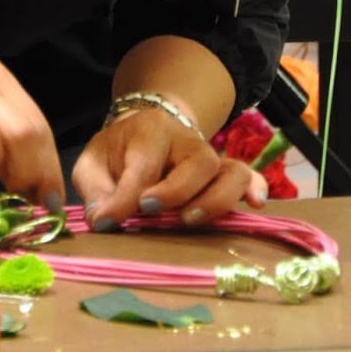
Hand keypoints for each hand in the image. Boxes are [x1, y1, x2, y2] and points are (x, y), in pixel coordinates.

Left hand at [72, 107, 266, 229]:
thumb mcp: (94, 163)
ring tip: (190, 220)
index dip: (126, 196)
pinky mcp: (225, 171)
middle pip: (198, 162)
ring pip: (229, 171)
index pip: (143, 164)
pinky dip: (255, 188)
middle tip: (150, 210)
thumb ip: (96, 190)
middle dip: (176, 191)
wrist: (145, 129)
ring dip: (215, 199)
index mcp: (150, 130)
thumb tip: (103, 222)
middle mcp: (187, 139)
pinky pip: (249, 176)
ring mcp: (210, 156)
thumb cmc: (119, 152)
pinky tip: (256, 204)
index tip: (109, 220)